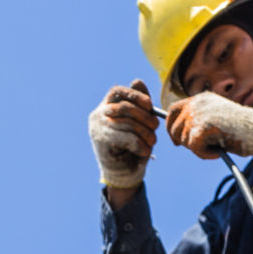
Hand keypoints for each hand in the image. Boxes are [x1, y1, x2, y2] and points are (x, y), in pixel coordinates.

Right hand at [89, 79, 158, 197]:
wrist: (123, 172)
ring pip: (126, 123)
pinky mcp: (101, 142)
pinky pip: (125, 137)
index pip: (118, 92)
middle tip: (155, 126)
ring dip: (144, 133)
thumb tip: (137, 81)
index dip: (134, 95)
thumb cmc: (133, 144)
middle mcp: (98, 114)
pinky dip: (139, 144)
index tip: (149, 105)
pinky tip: (144, 150)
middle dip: (144, 117)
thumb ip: (140, 103)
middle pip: (124, 107)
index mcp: (106, 105)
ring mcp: (97, 128)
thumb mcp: (140, 122)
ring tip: (152, 142)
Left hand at [166, 92, 252, 160]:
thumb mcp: (215, 118)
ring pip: (184, 141)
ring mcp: (199, 114)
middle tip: (205, 145)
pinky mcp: (203, 128)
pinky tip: (218, 150)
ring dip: (199, 149)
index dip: (171, 127)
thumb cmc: (241, 129)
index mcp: (201, 98)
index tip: (175, 141)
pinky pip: (194, 148)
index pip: (173, 110)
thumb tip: (176, 137)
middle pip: (175, 128)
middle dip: (185, 142)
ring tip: (218, 144)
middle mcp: (197, 103)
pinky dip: (205, 154)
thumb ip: (197, 121)